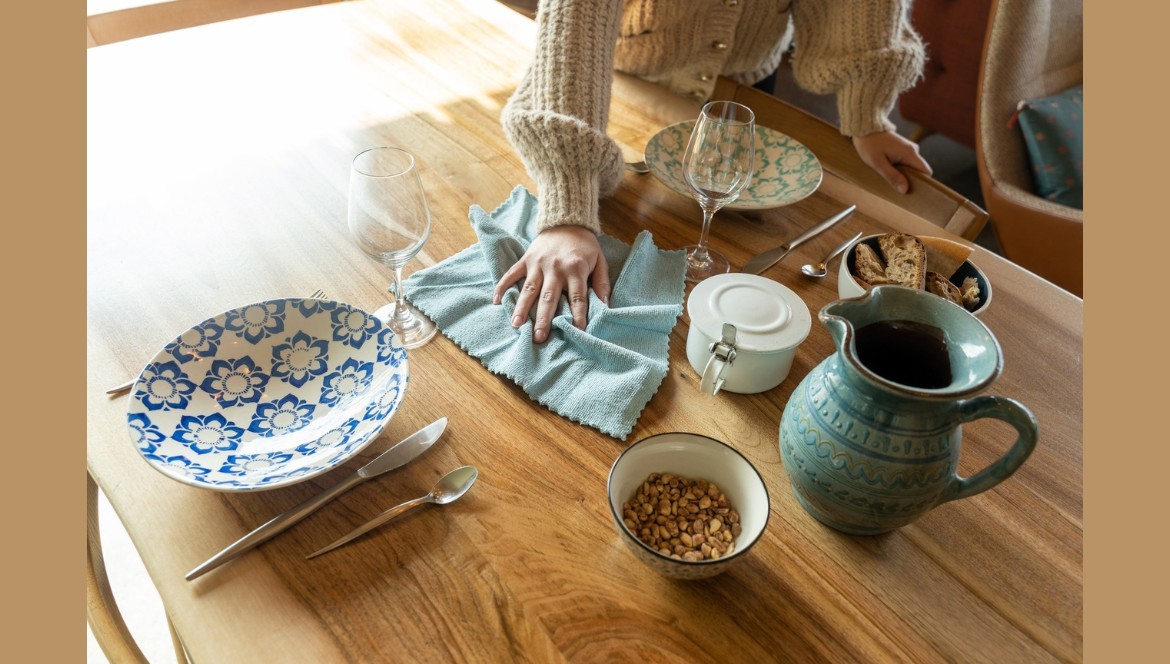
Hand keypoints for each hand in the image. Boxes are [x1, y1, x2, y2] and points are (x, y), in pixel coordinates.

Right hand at [492, 225, 610, 343]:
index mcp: (576, 269)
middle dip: (544, 318)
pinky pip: (512, 274)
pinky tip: (496, 301)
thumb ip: (602, 283)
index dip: (578, 314)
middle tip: (539, 337)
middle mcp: (555, 268)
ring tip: (516, 325)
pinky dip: (503, 286)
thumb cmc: (585, 246)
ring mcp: (538, 264)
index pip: (577, 296)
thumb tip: (605, 305)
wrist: (567, 220)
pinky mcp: (526, 259)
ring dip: (522, 308)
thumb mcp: (600, 260)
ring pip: (529, 289)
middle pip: (549, 297)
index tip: (577, 331)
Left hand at [851, 132, 932, 193]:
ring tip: (891, 179)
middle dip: (912, 181)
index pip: (926, 172)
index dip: (923, 183)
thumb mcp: (878, 163)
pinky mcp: (902, 149)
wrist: (864, 128)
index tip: (913, 192)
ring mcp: (908, 149)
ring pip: (912, 167)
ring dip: (904, 175)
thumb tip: (905, 190)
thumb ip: (892, 176)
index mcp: (910, 153)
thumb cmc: (869, 144)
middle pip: (920, 171)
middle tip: (898, 188)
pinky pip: (907, 163)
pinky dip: (900, 169)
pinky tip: (889, 172)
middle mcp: (913, 150)